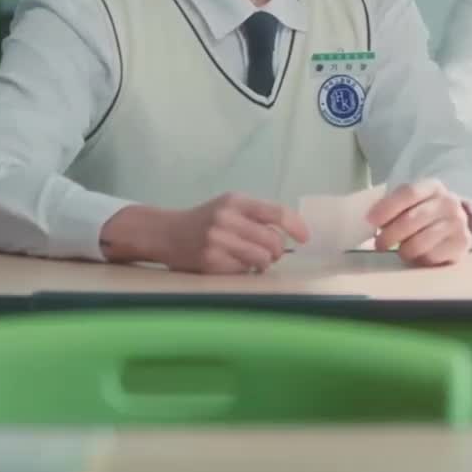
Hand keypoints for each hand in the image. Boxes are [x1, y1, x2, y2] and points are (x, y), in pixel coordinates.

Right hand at [100, 193, 308, 274]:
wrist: (165, 232)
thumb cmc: (205, 220)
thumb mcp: (229, 206)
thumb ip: (257, 215)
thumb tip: (291, 234)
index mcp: (235, 201)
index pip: (276, 212)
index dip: (296, 226)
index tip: (305, 238)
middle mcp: (226, 218)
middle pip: (273, 241)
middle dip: (278, 251)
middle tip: (273, 254)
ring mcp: (217, 240)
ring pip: (262, 259)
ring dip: (265, 263)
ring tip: (257, 261)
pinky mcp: (210, 261)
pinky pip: (243, 271)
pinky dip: (246, 270)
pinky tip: (235, 264)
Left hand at [368, 180, 471, 266]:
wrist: (457, 223)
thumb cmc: (425, 212)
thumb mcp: (412, 202)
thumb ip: (393, 206)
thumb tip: (368, 221)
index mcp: (433, 186)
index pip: (408, 193)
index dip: (387, 207)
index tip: (370, 220)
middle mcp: (449, 202)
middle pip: (412, 219)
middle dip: (390, 234)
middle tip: (379, 244)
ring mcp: (457, 223)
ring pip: (420, 242)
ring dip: (403, 250)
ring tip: (399, 250)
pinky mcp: (461, 244)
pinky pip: (431, 256)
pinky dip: (419, 259)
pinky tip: (417, 255)